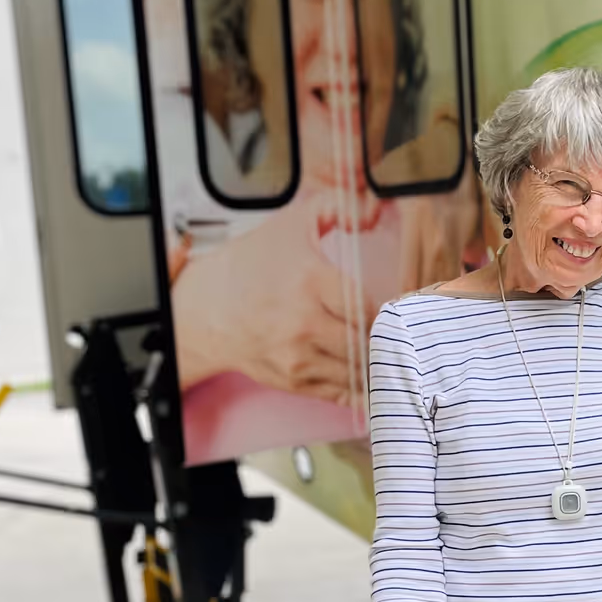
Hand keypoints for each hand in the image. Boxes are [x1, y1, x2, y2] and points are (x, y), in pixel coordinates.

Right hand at [170, 190, 385, 404]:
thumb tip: (372, 209)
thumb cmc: (250, 266)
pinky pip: (341, 393)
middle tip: (394, 336)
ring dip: (376, 364)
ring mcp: (297, 356)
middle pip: (367, 341)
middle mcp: (304, 323)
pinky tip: (370, 376)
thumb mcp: (292, 224)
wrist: (207, 309)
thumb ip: (336, 208)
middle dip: (383, 338)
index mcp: (310, 281)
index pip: (367, 306)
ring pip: (358, 370)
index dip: (383, 310)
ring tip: (385, 354)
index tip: (389, 310)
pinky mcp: (293, 380)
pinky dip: (360, 388)